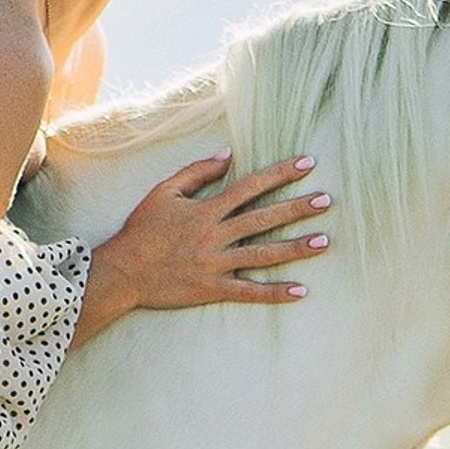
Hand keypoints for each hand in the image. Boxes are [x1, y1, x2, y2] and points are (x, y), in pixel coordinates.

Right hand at [75, 153, 332, 341]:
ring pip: (263, 254)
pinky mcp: (212, 289)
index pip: (250, 186)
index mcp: (206, 210)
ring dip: (295, 248)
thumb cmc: (142, 230)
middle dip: (297, 208)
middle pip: (264, 218)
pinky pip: (249, 291)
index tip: (307, 163)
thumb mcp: (164, 192)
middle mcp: (215, 235)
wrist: (122, 272)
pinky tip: (300, 291)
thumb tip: (227, 155)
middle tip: (327, 200)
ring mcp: (215, 264)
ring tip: (324, 241)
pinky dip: (275, 293)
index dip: (280, 173)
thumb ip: (196, 172)